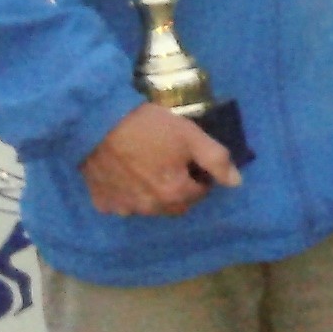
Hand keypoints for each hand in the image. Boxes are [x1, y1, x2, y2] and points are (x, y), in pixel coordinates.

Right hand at [79, 103, 240, 215]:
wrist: (96, 123)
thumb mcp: (190, 136)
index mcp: (174, 194)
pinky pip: (122, 204)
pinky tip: (124, 174)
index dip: (200, 176)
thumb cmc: (148, 127)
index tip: (190, 159)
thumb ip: (216, 160)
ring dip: (153, 194)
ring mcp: (123, 208)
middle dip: (179, 189)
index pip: (199, 193)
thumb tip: (236, 182)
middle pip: (175, 204)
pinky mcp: (101, 202)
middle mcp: (149, 208)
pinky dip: (127, 194)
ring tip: (147, 167)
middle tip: (170, 162)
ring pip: (148, 206)